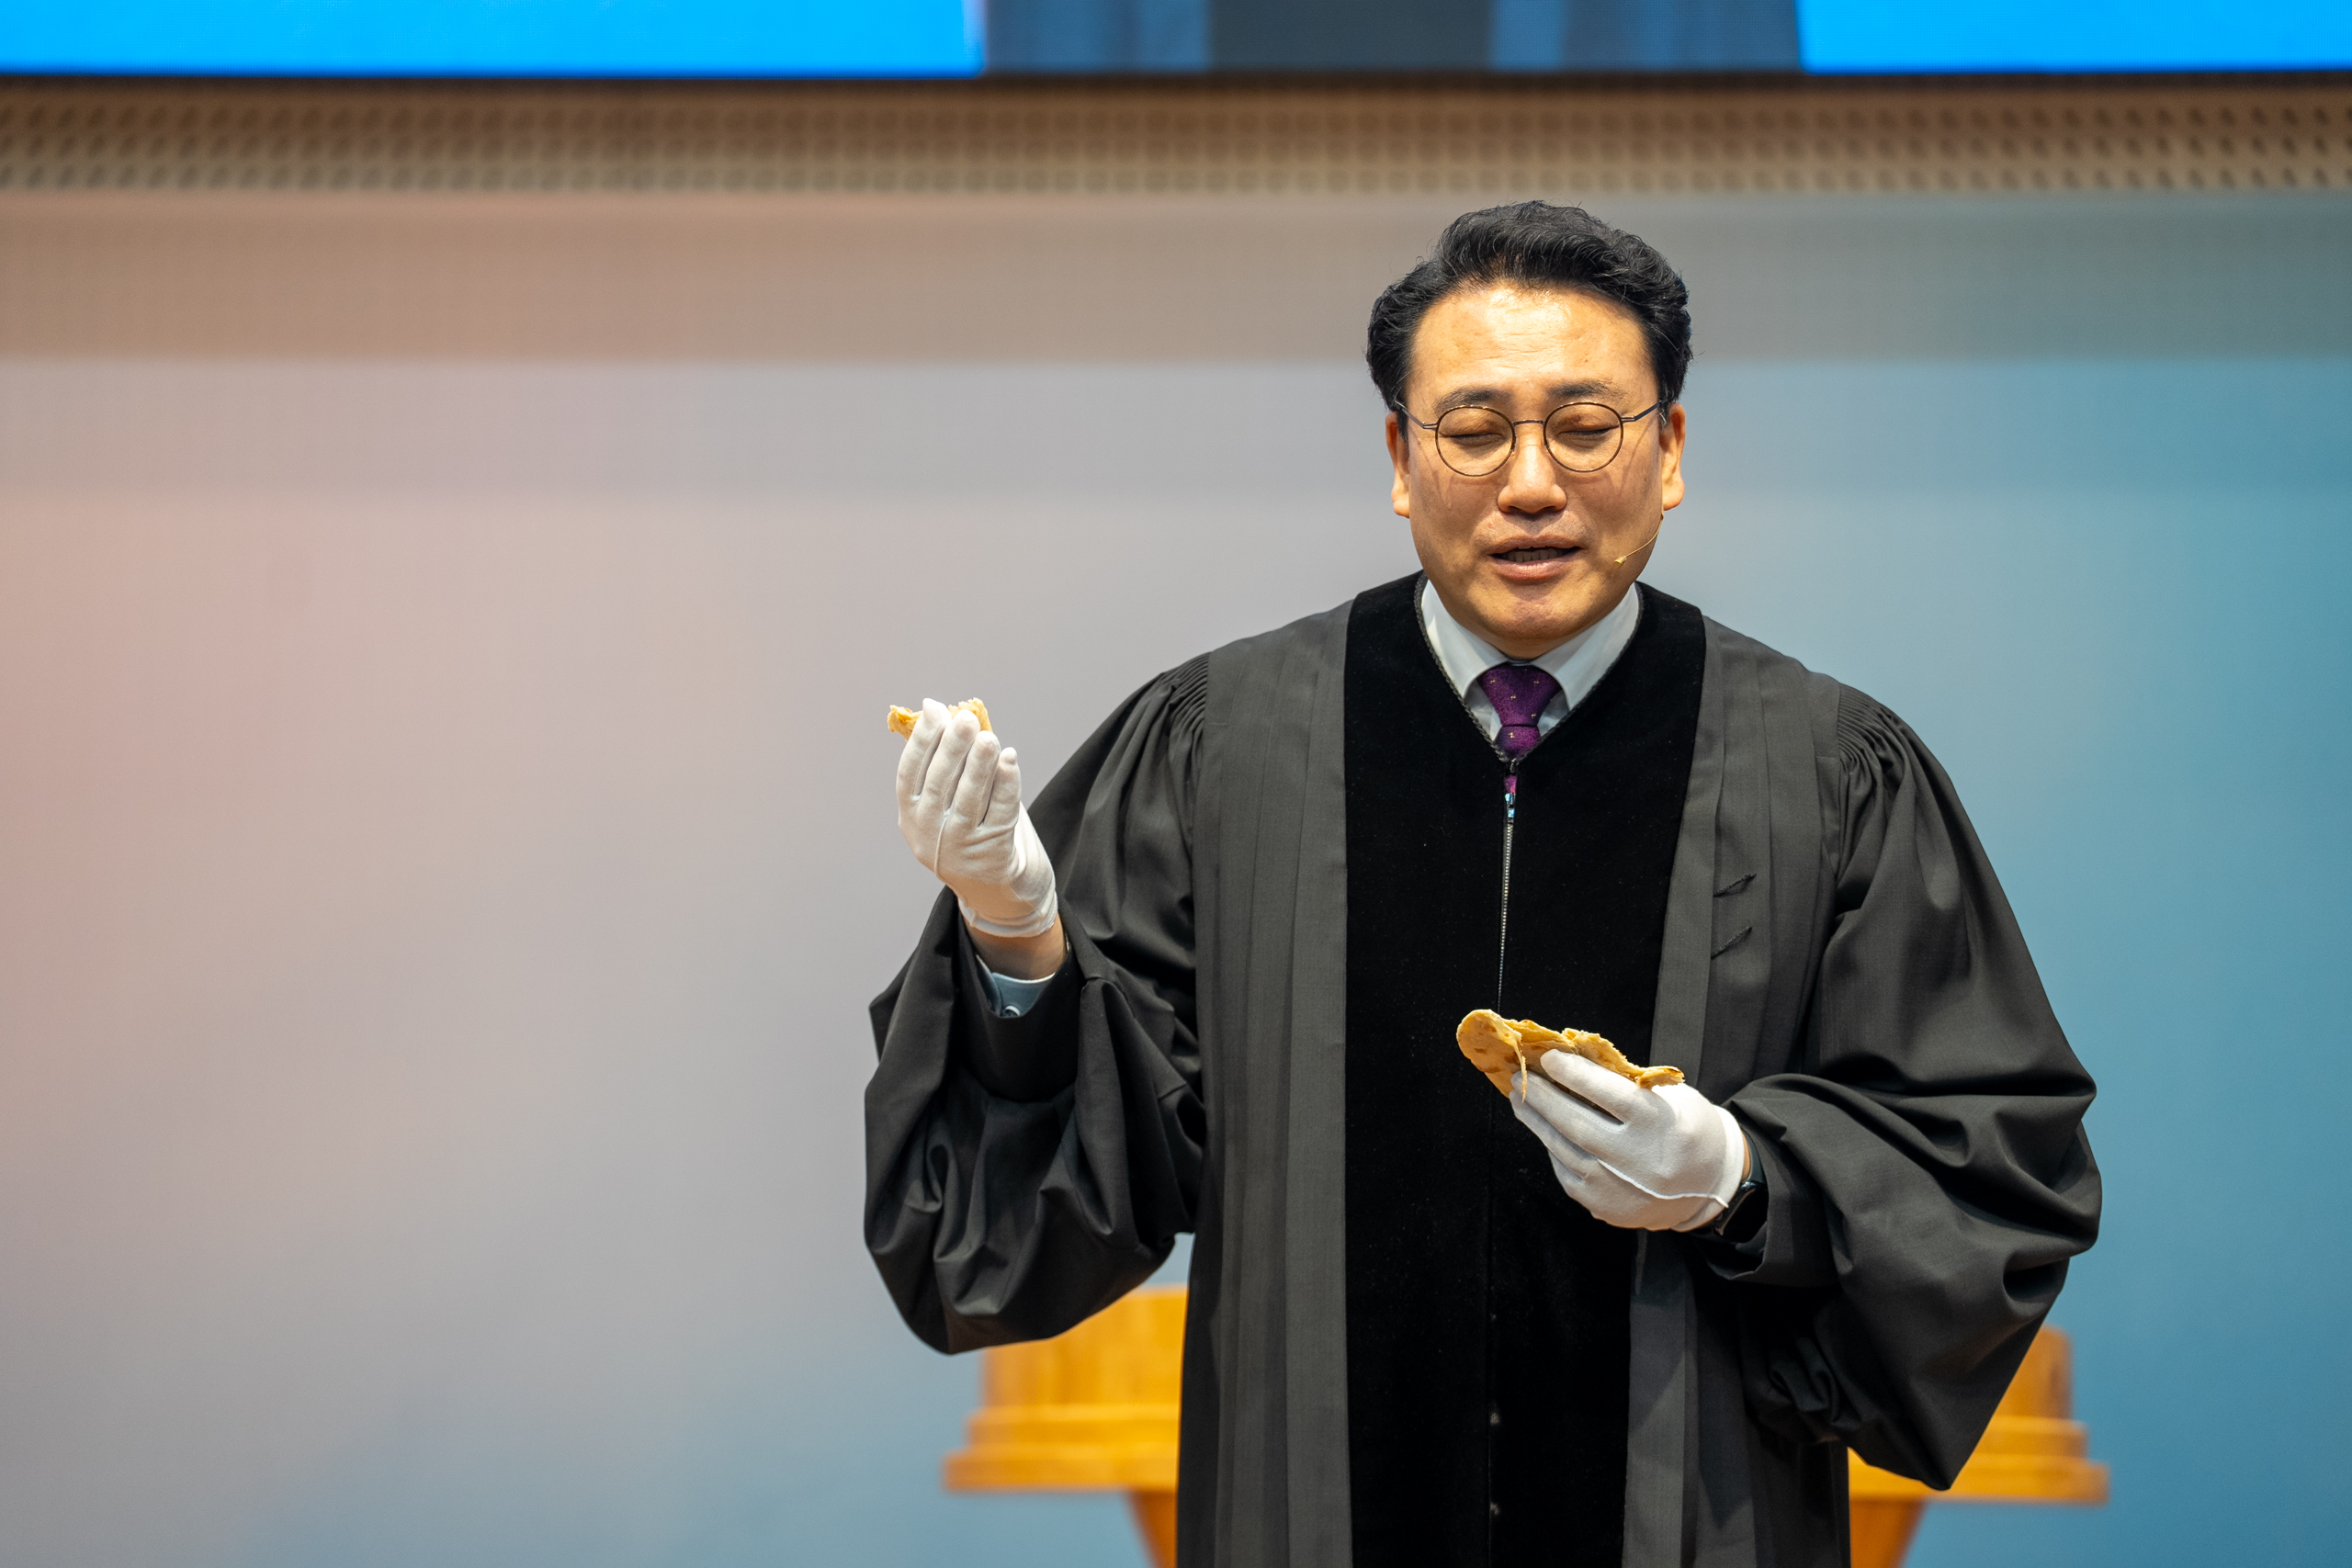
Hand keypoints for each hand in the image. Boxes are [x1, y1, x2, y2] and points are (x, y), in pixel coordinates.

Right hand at [896, 699, 1058, 939]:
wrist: (1000, 894)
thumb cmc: (974, 835)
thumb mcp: (950, 805)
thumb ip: (948, 764)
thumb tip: (939, 710)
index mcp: (911, 817)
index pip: (909, 774)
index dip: (921, 740)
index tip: (935, 710)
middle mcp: (928, 835)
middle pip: (938, 784)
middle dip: (952, 747)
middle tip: (965, 719)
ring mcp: (959, 849)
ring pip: (969, 799)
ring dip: (980, 765)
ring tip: (989, 738)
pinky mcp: (992, 857)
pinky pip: (1000, 814)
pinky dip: (1006, 786)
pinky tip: (1010, 761)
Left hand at [1511, 1051, 1745, 1232]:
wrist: (1711, 1186)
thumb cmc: (1689, 1129)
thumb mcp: (1672, 1097)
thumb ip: (1628, 1084)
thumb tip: (1574, 1064)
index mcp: (1658, 1124)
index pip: (1608, 1093)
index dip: (1574, 1073)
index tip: (1548, 1056)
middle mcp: (1636, 1159)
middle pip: (1576, 1123)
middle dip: (1542, 1097)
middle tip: (1519, 1077)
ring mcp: (1618, 1187)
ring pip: (1564, 1149)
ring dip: (1537, 1122)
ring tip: (1520, 1100)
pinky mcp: (1605, 1206)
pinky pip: (1567, 1173)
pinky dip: (1553, 1149)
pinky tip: (1544, 1131)